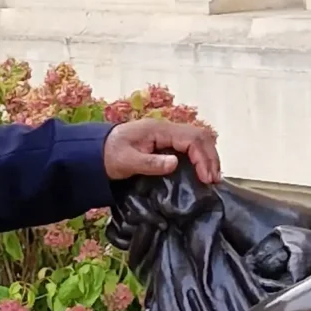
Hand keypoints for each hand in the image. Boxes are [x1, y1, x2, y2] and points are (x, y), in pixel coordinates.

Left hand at [104, 117, 220, 185]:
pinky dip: (201, 157)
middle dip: (211, 158)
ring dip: (208, 157)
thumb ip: (150, 163)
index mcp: (159, 130)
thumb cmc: (110, 155)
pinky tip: (203, 172)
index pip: (192, 139)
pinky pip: (191, 146)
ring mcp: (168, 135)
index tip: (206, 179)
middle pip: (200, 136)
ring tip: (213, 178)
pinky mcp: (167, 143)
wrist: (96, 150)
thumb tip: (175, 163)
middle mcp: (167, 129)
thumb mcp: (126, 161)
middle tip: (214, 181)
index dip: (203, 158)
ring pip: (198, 140)